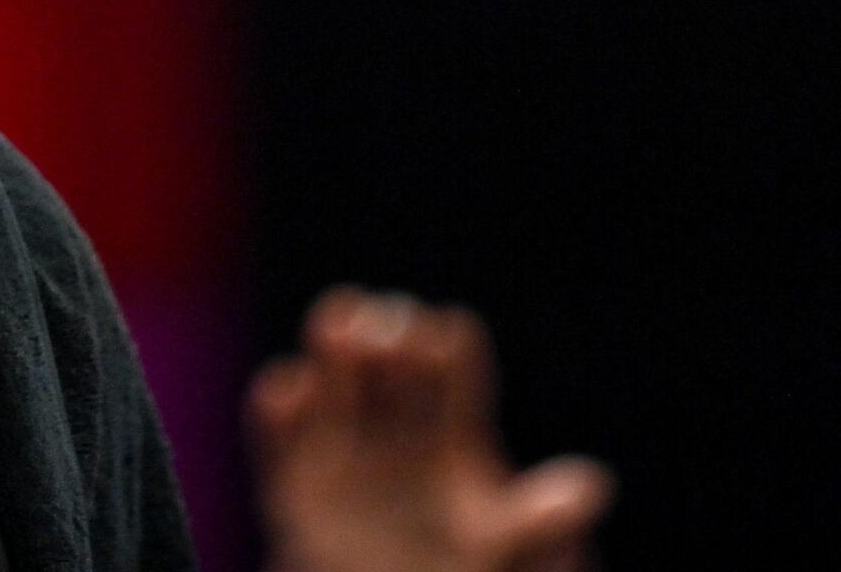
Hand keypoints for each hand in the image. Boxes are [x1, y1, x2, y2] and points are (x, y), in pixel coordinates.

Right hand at [250, 286, 612, 571]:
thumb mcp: (505, 553)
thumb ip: (537, 521)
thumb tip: (593, 485)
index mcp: (450, 433)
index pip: (448, 367)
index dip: (444, 351)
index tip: (441, 341)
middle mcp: (392, 429)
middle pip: (387, 364)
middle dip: (385, 336)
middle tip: (386, 322)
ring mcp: (339, 450)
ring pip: (332, 384)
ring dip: (331, 350)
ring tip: (340, 323)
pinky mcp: (290, 480)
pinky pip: (276, 435)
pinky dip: (277, 408)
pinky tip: (287, 389)